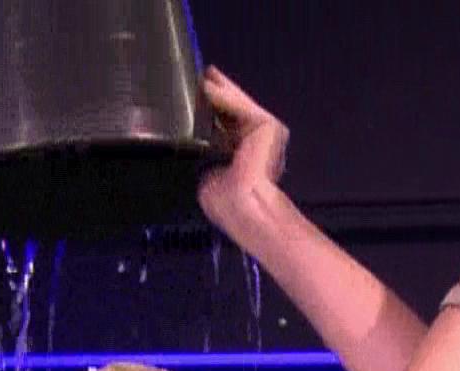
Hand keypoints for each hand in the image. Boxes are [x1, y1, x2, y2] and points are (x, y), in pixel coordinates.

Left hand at [197, 67, 291, 246]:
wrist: (244, 206)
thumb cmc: (227, 202)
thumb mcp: (209, 176)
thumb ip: (206, 158)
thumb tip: (189, 146)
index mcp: (246, 158)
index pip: (231, 128)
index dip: (216, 112)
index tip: (200, 97)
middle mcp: (259, 145)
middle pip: (238, 112)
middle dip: (221, 94)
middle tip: (205, 76)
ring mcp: (267, 135)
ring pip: (242, 106)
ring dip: (224, 91)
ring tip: (206, 75)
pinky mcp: (270, 127)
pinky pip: (243, 107)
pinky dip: (226, 97)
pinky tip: (208, 87)